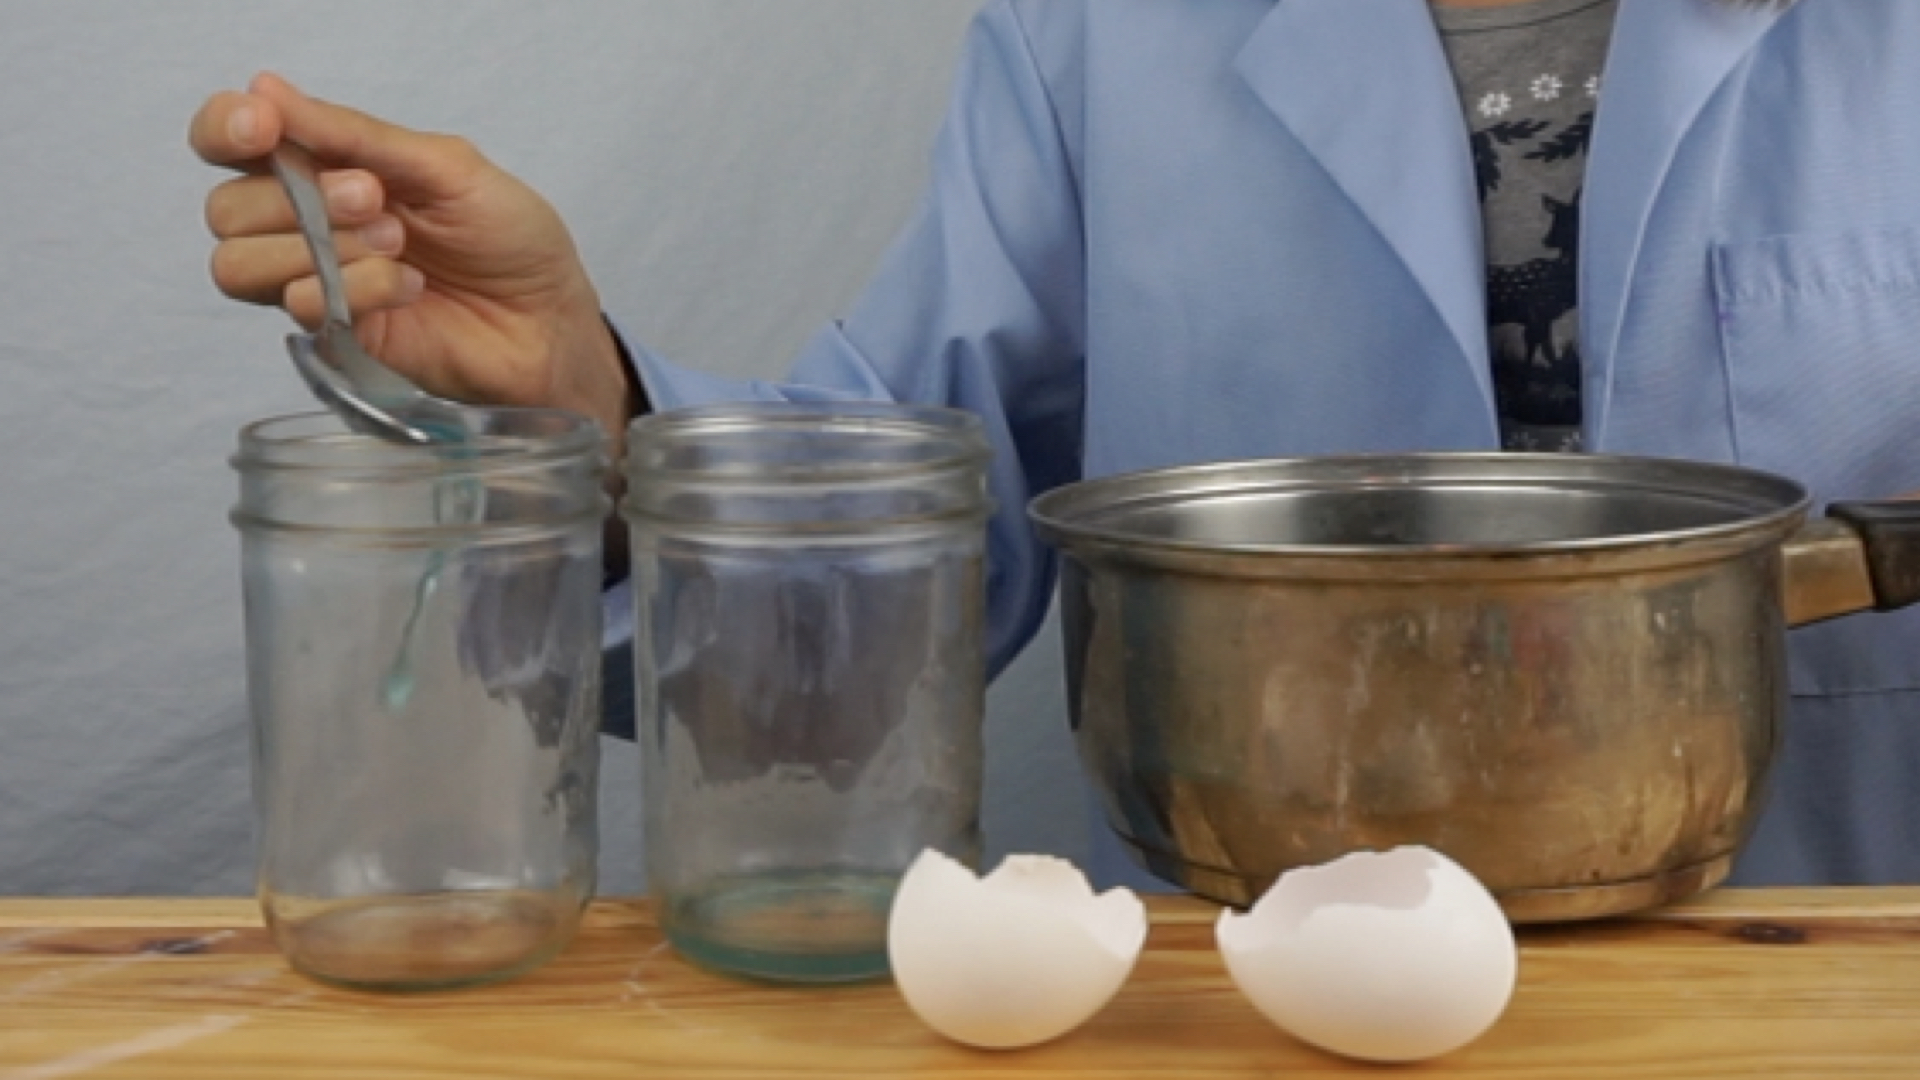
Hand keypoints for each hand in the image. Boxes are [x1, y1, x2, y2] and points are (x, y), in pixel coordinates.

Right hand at [190, 73, 633, 446]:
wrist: (549, 319)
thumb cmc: (508, 238)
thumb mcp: (443, 166)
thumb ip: (353, 135)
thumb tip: (267, 89)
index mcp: (325, 168)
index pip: (229, 143)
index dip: (225, 130)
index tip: (265, 128)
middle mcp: (305, 226)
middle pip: (225, 208)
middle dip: (297, 195)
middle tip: (375, 197)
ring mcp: (316, 283)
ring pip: (238, 263)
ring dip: (319, 245)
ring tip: (397, 241)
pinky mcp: (336, 336)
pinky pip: (298, 307)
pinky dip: (355, 288)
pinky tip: (409, 286)